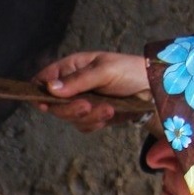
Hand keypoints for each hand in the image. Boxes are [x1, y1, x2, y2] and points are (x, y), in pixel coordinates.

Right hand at [33, 51, 151, 132]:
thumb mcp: (104, 70)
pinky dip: (96, 123)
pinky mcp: (91, 117)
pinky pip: (83, 126)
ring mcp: (81, 103)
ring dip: (88, 116)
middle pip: (53, 104)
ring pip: (69, 117)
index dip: (39, 91)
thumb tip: (50, 88)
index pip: (44, 79)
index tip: (45, 102)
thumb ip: (77, 80)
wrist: (154, 90)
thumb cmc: (130, 71)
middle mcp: (72, 86)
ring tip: (109, 109)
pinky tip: (110, 114)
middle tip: (86, 106)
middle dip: (70, 108)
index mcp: (71, 68)